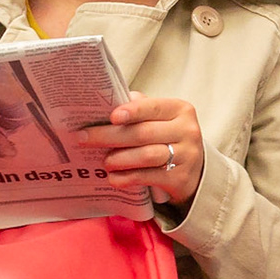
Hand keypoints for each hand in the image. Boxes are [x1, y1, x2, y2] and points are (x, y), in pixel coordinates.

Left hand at [80, 92, 204, 206]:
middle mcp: (187, 130)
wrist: (194, 170)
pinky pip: (149, 177)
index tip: (111, 117)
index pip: (153, 107)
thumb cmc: (168, 138)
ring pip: (147, 156)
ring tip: (104, 161)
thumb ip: (140, 108)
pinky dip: (127, 177)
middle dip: (110, 136)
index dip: (132, 111)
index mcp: (180, 110)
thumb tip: (110, 100)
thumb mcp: (161, 119)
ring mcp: (186, 155)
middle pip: (144, 133)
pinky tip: (113, 177)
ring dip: (120, 159)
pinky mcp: (181, 178)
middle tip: (84, 138)